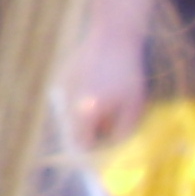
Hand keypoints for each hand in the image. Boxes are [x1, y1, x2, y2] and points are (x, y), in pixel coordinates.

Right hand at [58, 14, 150, 149]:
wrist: (112, 36)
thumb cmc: (127, 72)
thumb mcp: (134, 106)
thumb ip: (122, 132)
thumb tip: (112, 146)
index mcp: (84, 113)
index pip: (81, 147)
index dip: (92, 156)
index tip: (102, 160)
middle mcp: (66, 104)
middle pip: (73, 133)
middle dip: (89, 137)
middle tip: (108, 132)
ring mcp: (61, 91)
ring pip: (70, 118)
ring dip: (85, 120)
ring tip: (106, 106)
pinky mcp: (61, 79)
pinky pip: (69, 102)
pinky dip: (81, 103)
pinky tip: (97, 89)